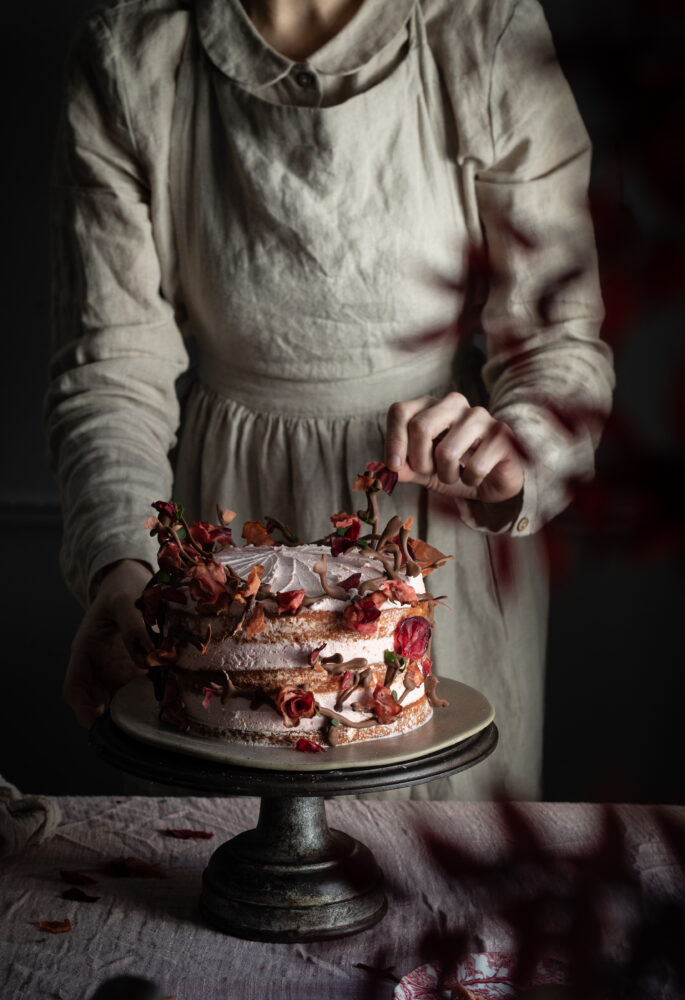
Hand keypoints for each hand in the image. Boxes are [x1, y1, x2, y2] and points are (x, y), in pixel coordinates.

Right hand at [63, 560, 152, 727]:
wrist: (130, 583)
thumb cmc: (120, 590)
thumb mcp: (123, 601)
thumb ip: (133, 625)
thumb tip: (149, 654)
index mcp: (86, 650)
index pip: (74, 686)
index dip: (81, 706)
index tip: (96, 717)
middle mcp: (99, 666)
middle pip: (97, 701)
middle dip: (112, 717)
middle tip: (133, 726)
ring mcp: (118, 669)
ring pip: (121, 699)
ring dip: (135, 709)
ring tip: (155, 715)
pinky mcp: (137, 669)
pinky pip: (142, 688)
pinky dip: (153, 696)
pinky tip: (170, 697)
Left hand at [385, 392, 523, 504]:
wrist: (496, 479)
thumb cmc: (456, 469)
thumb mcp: (424, 471)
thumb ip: (404, 467)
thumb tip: (383, 469)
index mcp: (430, 406)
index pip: (400, 411)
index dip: (393, 440)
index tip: (393, 467)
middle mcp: (454, 404)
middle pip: (420, 427)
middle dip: (420, 461)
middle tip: (430, 472)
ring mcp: (479, 416)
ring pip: (446, 452)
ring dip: (447, 476)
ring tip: (455, 475)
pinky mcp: (501, 435)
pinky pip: (474, 467)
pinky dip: (471, 480)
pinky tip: (477, 476)